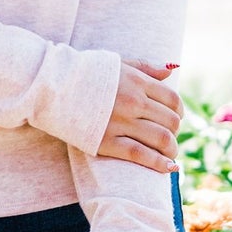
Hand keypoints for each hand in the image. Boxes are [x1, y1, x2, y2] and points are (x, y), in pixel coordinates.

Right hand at [96, 58, 182, 174]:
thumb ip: (146, 68)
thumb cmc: (86, 74)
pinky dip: (159, 163)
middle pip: (170, 122)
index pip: (172, 100)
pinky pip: (141, 155)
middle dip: (175, 132)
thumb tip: (172, 71)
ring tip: (170, 154)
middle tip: (170, 137)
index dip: (179, 112)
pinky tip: (168, 167)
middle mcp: (133, 102)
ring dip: (172, 149)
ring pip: (161, 139)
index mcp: (137, 82)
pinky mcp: (107, 141)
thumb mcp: (119, 64)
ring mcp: (121, 122)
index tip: (176, 119)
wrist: (53, 86)